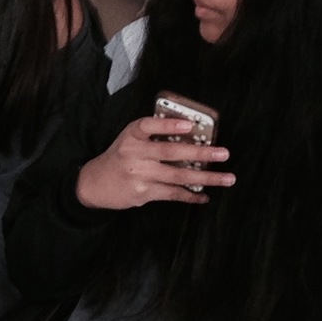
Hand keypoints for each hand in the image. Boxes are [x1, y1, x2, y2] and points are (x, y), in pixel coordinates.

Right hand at [74, 115, 233, 210]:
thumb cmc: (119, 158)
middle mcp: (134, 154)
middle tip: (224, 153)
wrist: (94, 184)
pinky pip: (172, 194)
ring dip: (206, 178)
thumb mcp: (129, 140)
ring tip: (228, 178)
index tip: (190, 124)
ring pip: (177, 176)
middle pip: (171, 152)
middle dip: (200, 153)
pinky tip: (204, 196)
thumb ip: (153, 136)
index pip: (148, 125)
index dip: (169, 124)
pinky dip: (190, 196)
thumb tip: (192, 136)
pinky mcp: (142, 193)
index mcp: (131, 136)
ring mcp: (139, 175)